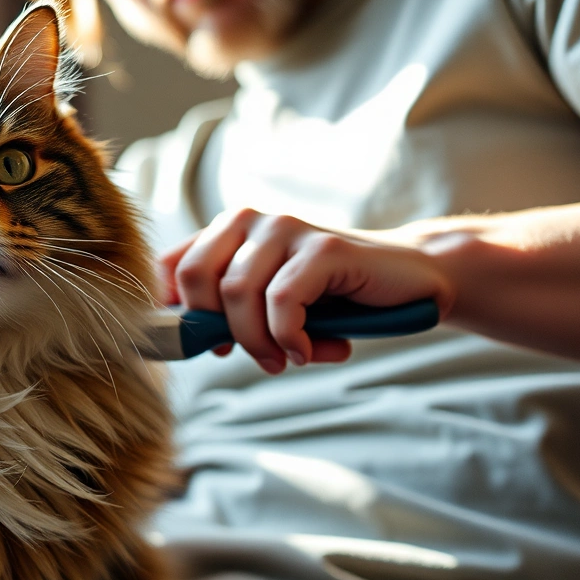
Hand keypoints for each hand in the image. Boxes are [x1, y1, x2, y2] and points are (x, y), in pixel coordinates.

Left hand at [158, 209, 452, 373]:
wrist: (408, 281)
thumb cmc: (332, 299)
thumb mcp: (269, 305)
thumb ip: (227, 313)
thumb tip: (184, 339)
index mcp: (229, 231)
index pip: (170, 266)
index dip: (175, 312)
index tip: (203, 346)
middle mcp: (251, 220)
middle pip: (194, 277)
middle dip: (216, 329)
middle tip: (254, 356)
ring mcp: (287, 228)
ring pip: (236, 293)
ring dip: (258, 341)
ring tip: (284, 359)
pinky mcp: (323, 247)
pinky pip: (281, 301)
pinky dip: (288, 337)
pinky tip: (307, 351)